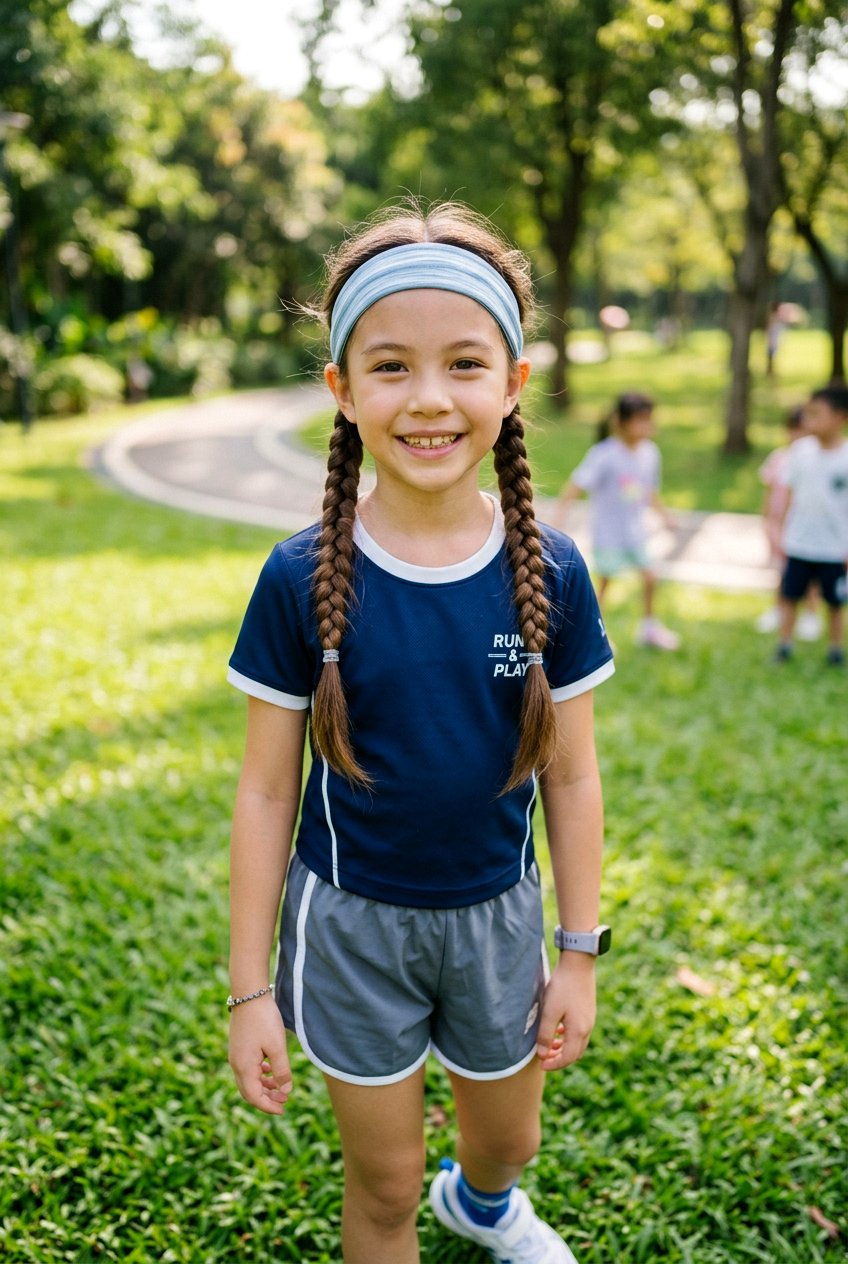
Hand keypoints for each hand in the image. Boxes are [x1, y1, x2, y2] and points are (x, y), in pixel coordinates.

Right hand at [228, 994, 292, 1114]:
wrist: (249, 994)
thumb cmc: (264, 1019)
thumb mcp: (277, 1046)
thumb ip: (282, 1071)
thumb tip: (286, 1091)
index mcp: (244, 1067)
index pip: (254, 1097)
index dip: (268, 1106)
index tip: (283, 1109)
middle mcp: (236, 1064)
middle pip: (249, 1091)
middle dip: (266, 1099)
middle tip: (284, 1101)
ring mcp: (236, 1055)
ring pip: (249, 1080)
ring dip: (264, 1087)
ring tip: (281, 1088)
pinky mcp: (239, 1047)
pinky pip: (248, 1068)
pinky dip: (260, 1074)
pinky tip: (271, 1070)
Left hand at [535, 954, 596, 1071]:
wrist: (578, 964)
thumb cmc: (562, 987)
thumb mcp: (550, 1012)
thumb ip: (545, 1035)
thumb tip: (542, 1055)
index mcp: (579, 1031)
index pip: (568, 1058)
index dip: (554, 1065)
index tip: (541, 1065)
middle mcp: (587, 1028)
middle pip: (575, 1053)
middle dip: (559, 1059)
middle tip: (544, 1058)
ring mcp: (589, 1019)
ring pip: (577, 1043)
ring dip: (564, 1048)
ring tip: (549, 1046)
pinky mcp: (588, 1011)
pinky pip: (579, 1032)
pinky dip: (568, 1037)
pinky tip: (558, 1030)